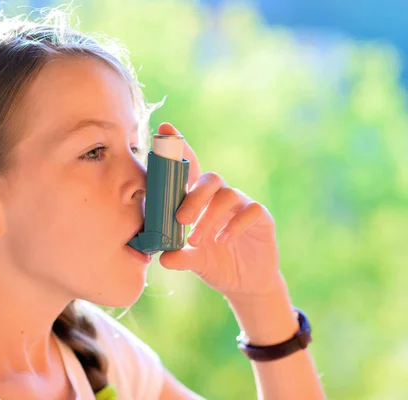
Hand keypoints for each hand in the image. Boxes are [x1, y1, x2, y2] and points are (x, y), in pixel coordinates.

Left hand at [157, 122, 280, 296]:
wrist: (246, 284)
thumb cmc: (216, 263)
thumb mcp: (194, 261)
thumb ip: (179, 256)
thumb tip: (162, 259)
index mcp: (201, 200)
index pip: (190, 170)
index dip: (180, 149)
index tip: (165, 130)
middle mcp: (221, 197)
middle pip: (210, 178)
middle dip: (193, 196)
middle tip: (181, 219)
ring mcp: (243, 205)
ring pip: (227, 195)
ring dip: (209, 217)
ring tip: (196, 241)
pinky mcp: (262, 218)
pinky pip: (251, 210)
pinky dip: (234, 225)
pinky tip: (222, 240)